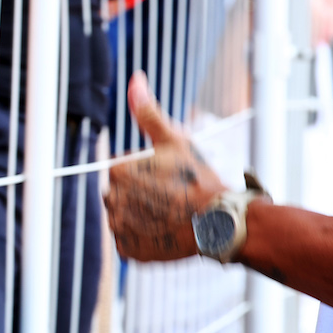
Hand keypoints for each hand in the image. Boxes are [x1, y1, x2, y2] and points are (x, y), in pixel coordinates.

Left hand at [104, 71, 224, 260]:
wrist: (220, 222)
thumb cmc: (198, 177)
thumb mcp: (174, 139)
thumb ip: (148, 111)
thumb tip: (135, 79)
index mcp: (117, 172)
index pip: (121, 167)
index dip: (145, 169)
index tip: (166, 175)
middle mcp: (112, 201)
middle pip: (120, 191)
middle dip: (140, 191)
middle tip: (170, 194)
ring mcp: (120, 229)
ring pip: (123, 216)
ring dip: (140, 213)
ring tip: (168, 212)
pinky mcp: (130, 252)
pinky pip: (129, 240)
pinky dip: (143, 236)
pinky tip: (163, 229)